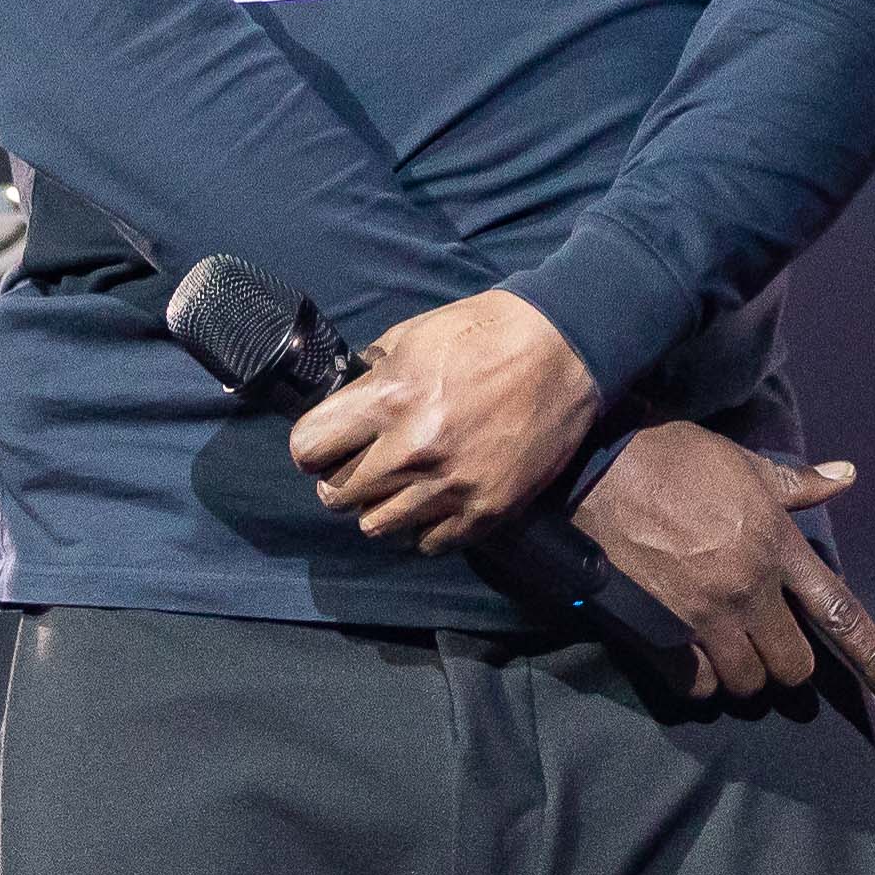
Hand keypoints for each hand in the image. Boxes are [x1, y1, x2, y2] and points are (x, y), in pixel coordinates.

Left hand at [287, 288, 600, 551]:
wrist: (566, 351)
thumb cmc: (487, 332)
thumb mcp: (414, 333)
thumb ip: (372, 373)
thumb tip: (344, 400)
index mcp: (389, 399)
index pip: (308, 447)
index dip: (311, 446)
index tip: (323, 446)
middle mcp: (413, 450)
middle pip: (336, 496)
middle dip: (340, 480)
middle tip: (359, 467)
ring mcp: (451, 486)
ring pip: (377, 526)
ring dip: (380, 507)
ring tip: (398, 486)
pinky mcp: (486, 510)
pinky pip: (428, 543)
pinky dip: (424, 527)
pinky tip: (433, 501)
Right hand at [572, 422, 874, 706]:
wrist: (594, 470)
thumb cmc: (670, 458)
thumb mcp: (742, 464)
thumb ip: (797, 484)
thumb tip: (847, 476)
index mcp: (777, 545)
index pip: (840, 612)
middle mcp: (750, 588)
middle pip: (794, 664)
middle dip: (789, 664)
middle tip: (772, 647)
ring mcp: (705, 616)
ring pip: (748, 681)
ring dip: (746, 675)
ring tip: (732, 653)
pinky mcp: (662, 634)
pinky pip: (698, 684)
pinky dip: (702, 680)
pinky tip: (695, 660)